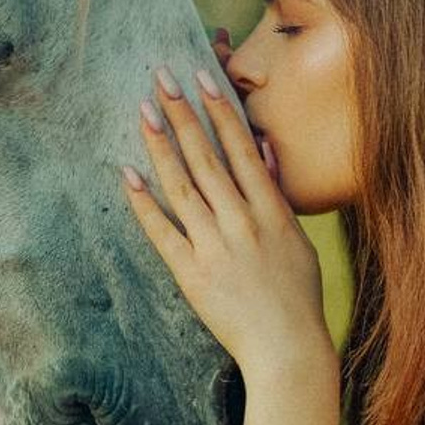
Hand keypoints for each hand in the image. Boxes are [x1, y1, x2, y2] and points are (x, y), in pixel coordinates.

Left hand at [121, 60, 327, 377]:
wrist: (287, 348)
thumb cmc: (297, 294)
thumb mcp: (297, 237)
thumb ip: (278, 192)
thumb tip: (264, 148)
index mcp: (271, 210)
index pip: (241, 148)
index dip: (221, 110)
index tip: (203, 76)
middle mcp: (241, 221)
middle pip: (206, 158)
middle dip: (183, 114)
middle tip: (161, 78)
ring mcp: (214, 246)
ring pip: (181, 186)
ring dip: (161, 145)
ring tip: (143, 112)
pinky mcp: (190, 273)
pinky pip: (161, 232)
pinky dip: (143, 203)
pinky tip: (128, 174)